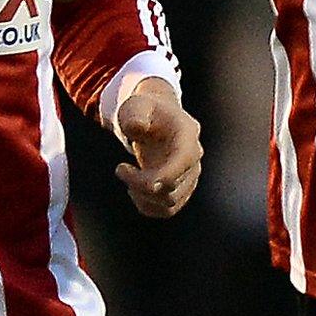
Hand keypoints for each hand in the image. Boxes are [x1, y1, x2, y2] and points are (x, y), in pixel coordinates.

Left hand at [112, 79, 201, 218]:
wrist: (155, 117)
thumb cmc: (144, 110)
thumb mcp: (136, 105)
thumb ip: (135, 114)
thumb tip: (137, 127)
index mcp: (188, 134)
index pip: (183, 160)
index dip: (162, 174)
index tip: (128, 174)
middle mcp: (195, 157)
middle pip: (172, 187)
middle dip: (140, 184)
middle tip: (120, 169)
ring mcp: (191, 175)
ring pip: (170, 203)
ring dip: (142, 197)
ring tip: (128, 177)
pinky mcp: (182, 188)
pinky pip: (168, 210)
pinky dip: (147, 206)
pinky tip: (134, 190)